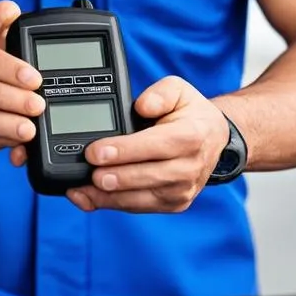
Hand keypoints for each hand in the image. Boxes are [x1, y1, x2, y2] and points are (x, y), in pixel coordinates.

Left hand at [20, 76, 229, 212]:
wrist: (213, 139)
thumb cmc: (190, 113)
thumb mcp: (179, 89)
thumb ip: (160, 93)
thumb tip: (143, 105)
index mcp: (191, 136)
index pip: (156, 146)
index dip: (124, 151)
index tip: (96, 152)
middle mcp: (189, 167)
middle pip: (147, 177)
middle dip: (114, 177)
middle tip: (89, 173)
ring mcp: (183, 190)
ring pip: (141, 198)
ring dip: (109, 197)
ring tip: (82, 190)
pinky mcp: (173, 204)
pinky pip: (140, 207)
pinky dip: (113, 204)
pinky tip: (90, 198)